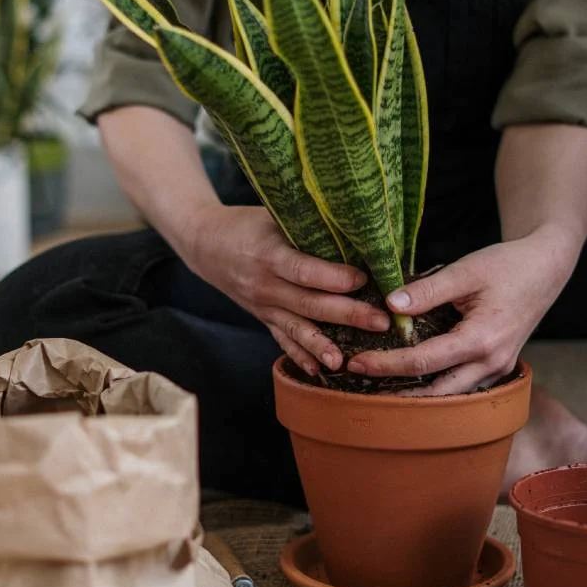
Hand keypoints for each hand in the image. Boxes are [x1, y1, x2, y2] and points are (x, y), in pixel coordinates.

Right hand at [181, 205, 390, 374]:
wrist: (205, 244)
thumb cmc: (246, 224)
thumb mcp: (272, 216)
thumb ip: (306, 225)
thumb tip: (354, 228)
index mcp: (269, 255)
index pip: (304, 271)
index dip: (334, 277)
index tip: (364, 279)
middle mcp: (265, 285)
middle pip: (309, 304)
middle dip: (347, 314)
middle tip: (381, 322)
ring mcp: (262, 306)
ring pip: (296, 329)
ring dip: (323, 346)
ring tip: (347, 361)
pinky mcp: (262, 318)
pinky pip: (282, 340)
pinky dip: (300, 356)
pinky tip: (319, 371)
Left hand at [346, 224, 581, 394]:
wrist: (546, 267)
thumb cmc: (508, 265)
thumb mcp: (466, 271)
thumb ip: (427, 290)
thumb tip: (389, 306)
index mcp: (482, 340)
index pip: (424, 361)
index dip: (387, 364)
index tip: (357, 363)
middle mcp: (492, 362)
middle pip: (436, 391)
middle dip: (396, 391)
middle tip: (360, 382)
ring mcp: (498, 368)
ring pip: (452, 395)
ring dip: (417, 394)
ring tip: (380, 387)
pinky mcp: (498, 365)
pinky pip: (464, 385)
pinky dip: (437, 385)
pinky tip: (412, 379)